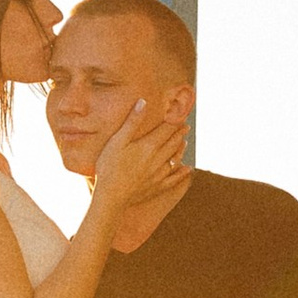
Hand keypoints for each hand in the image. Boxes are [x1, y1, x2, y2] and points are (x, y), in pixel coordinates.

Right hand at [88, 89, 191, 224]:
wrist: (110, 196)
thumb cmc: (109, 166)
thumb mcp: (117, 140)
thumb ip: (132, 121)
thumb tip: (143, 101)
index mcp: (149, 145)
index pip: (166, 129)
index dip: (174, 121)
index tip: (180, 115)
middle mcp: (157, 159)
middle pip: (173, 143)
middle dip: (179, 133)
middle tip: (185, 126)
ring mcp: (158, 174)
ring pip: (175, 158)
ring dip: (180, 149)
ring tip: (184, 142)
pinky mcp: (157, 187)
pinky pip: (174, 179)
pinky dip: (182, 173)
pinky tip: (187, 169)